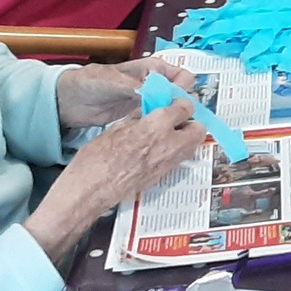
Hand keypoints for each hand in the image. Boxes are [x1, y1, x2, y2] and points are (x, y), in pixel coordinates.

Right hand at [24, 102, 208, 259]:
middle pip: (198, 129)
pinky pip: (179, 159)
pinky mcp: (163, 176)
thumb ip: (140, 117)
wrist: (92, 188)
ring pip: (192, 146)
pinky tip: (158, 149)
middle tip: (177, 119)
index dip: (180, 103)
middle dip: (191, 122)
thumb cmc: (98, 158)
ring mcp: (168, 163)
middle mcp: (168, 144)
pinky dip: (175, 151)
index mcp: (156, 126)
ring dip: (185, 138)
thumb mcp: (118, 127)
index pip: (185, 107)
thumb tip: (150, 111)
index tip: (174, 102)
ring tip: (168, 134)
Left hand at [55, 56, 192, 129]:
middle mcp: (155, 84)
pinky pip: (158, 121)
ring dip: (172, 119)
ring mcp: (149, 101)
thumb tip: (155, 92)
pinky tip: (156, 135)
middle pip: (181, 95)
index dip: (184, 89)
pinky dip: (160, 127)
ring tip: (166, 130)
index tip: (177, 103)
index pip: (182, 76)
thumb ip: (134, 85)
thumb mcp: (112, 80)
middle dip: (182, 107)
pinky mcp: (141, 116)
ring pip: (171, 110)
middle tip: (174, 120)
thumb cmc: (90, 81)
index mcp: (153, 68)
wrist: (70, 100)